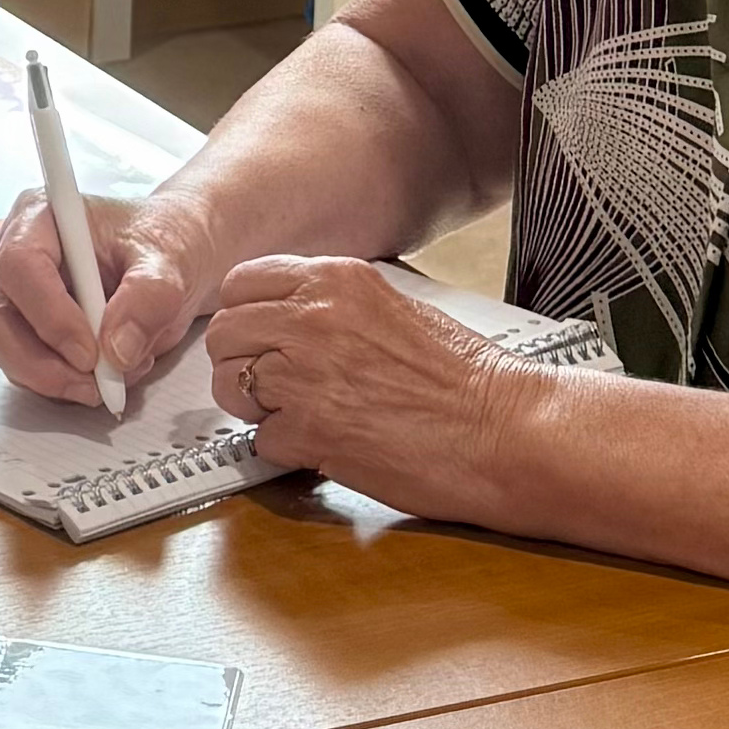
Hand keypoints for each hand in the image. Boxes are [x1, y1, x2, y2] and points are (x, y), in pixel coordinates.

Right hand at [0, 190, 224, 405]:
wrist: (176, 260)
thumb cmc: (166, 241)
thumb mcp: (170, 260)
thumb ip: (149, 298)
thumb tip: (116, 349)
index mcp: (40, 216)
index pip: (19, 266)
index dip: (48, 315)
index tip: (90, 353)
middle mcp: (15, 254)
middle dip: (40, 362)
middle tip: (94, 385)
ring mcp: (16, 295)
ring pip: (4, 350)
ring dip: (55, 379)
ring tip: (115, 378)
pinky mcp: (27, 331)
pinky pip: (26, 370)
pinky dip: (65, 385)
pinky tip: (109, 375)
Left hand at [201, 254, 544, 524]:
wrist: (504, 431)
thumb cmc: (466, 379)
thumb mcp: (393, 307)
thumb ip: (333, 305)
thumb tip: (288, 317)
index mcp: (337, 280)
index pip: (243, 283)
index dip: (246, 317)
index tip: (257, 338)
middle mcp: (314, 318)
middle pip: (224, 334)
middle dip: (241, 363)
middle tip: (271, 385)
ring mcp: (306, 374)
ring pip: (229, 386)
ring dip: (256, 408)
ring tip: (299, 416)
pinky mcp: (309, 431)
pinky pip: (259, 439)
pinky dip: (284, 448)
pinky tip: (322, 444)